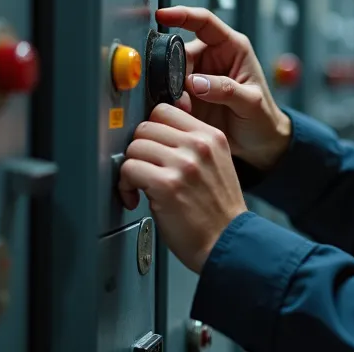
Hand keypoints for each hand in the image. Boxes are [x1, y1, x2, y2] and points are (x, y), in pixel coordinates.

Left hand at [117, 103, 248, 273]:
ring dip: (131, 168)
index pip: (165, 110)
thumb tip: (155, 137)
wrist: (228, 243)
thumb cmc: (218, 212)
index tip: (150, 147)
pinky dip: (125, 186)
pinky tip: (136, 198)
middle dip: (139, 149)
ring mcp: (183, 164)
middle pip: (146, 126)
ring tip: (140, 186)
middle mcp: (198, 145)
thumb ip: (192, 146)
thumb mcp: (216, 165)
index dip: (152, 130)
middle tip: (143, 169)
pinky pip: (128, 169)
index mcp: (212, 136)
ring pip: (134, 146)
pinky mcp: (166, 184)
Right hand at [155, 6, 291, 171]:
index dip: (183, 15)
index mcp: (232, 47)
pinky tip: (180, 114)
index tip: (163, 14)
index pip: (204, 22)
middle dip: (175, 72)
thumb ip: (226, 90)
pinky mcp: (188, 96)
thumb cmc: (264, 118)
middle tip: (182, 96)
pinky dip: (170, 102)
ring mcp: (198, 77)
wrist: (259, 144)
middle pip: (181, 51)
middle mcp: (212, 58)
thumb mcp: (251, 102)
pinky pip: (170, 92)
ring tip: (186, 109)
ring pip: (171, 73)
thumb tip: (195, 82)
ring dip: (173, 90)